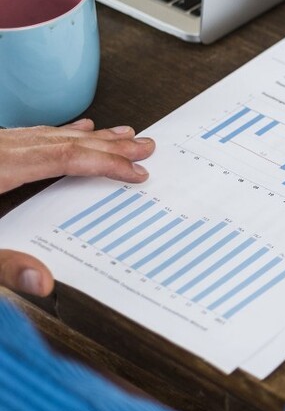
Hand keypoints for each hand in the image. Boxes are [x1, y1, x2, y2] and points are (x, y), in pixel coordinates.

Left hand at [0, 120, 154, 295]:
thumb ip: (3, 265)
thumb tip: (41, 281)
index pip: (66, 158)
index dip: (108, 164)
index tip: (136, 172)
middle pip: (64, 141)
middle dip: (110, 146)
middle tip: (144, 147)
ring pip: (49, 133)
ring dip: (89, 137)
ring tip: (121, 135)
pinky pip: (31, 134)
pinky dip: (59, 133)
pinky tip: (75, 130)